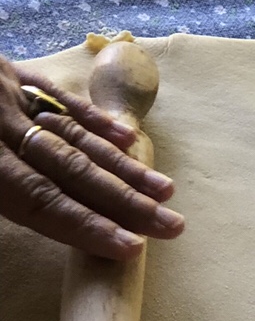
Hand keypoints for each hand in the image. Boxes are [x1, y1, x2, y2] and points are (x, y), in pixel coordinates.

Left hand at [0, 56, 183, 259]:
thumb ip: (0, 192)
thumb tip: (43, 211)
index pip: (42, 201)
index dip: (88, 227)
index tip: (133, 247)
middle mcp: (1, 129)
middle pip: (73, 171)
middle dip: (125, 201)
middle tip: (171, 226)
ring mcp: (9, 96)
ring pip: (75, 136)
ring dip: (123, 166)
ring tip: (165, 191)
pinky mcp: (12, 73)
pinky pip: (59, 97)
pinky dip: (95, 120)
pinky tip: (129, 140)